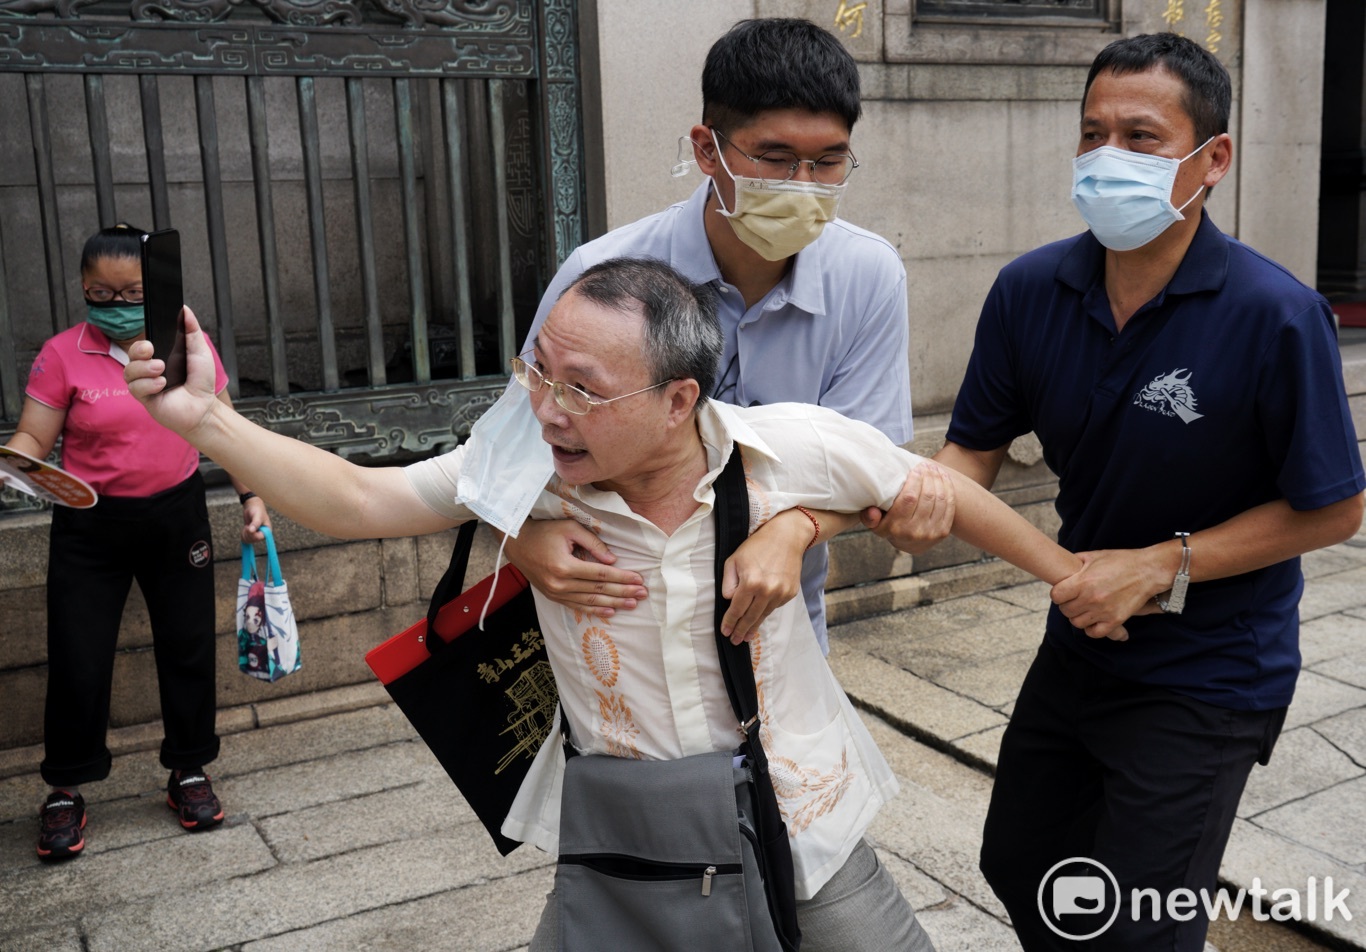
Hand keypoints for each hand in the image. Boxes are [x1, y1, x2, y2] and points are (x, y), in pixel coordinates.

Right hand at [124, 307, 221, 436]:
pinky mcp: (144, 398)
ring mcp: (144, 383)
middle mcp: (148, 368)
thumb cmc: (201, 381)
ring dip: (144, 368)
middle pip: (131, 354)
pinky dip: (147, 384)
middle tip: (151, 350)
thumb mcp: (200, 352)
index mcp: (159, 355)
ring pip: (129, 371)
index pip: (143, 343)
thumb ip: (192, 331)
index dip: (142, 340)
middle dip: (138, 349)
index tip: (150, 339)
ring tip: (161, 370)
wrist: (204, 408)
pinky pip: (135, 388)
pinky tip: (161, 385)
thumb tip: (185, 309)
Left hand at [240, 496, 269, 544]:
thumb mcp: (257, 516)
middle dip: (248, 534)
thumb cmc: (257, 510)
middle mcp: (262, 534)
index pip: (260, 537)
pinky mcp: (251, 535)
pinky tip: (245, 529)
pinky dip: (243, 535)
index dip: (253, 535)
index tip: (248, 528)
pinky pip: (246, 540)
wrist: (252, 507)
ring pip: (249, 541)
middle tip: (247, 526)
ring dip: (245, 534)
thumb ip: (255, 523)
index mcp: (267, 530)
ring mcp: (256, 535)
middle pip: (253, 540)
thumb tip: (251, 531)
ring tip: (246, 527)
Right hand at [502, 519, 646, 618]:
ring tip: (633, 604)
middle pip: (598, 591)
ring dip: (614, 603)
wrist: (517, 544)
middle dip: (623, 592)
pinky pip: (577, 606)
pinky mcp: (553, 596)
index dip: (622, 577)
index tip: (639, 579)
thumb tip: (613, 560)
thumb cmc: (544, 532)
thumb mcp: (569, 528)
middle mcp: (560, 583)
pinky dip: (595, 610)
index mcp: (564, 566)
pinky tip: (610, 611)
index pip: (600, 575)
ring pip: (590, 602)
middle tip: (643, 594)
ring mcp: (555, 593)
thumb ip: (593, 543)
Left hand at [720, 508, 807, 643]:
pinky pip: (774, 607)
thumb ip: (728, 582)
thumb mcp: (734, 560)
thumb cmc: (757, 546)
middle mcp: (767, 590)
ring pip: (764, 615)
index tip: (725, 632)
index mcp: (750, 582)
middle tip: (734, 641)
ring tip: (746, 636)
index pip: (737, 609)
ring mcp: (781, 593)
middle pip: (751, 617)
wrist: (787, 537)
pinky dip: (766, 612)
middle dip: (741, 631)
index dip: (730, 622)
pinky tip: (759, 616)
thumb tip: (729, 600)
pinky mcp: (790, 593)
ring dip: (754, 627)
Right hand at [861, 462, 955, 554]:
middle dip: (928, 477)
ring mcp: (931, 533)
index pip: (909, 498)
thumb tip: (872, 511)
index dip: (915, 480)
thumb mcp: (874, 523)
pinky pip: (949, 507)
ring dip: (939, 480)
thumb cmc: (889, 526)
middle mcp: (915, 532)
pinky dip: (948, 489)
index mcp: (896, 527)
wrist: (909, 544)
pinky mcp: (943, 532)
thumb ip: (869, 517)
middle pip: (926, 497)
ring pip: (939, 500)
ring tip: (935, 469)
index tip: (916, 468)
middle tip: (927, 465)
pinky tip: (944, 478)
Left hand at [1051, 548, 1169, 640]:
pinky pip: (1094, 633)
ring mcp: (1103, 611)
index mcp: (1083, 582)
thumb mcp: (1095, 555)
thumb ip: (1076, 561)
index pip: (1056, 596)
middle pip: (1065, 610)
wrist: (1147, 571)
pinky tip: (1093, 620)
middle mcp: (1091, 598)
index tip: (1064, 591)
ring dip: (1077, 616)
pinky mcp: (1115, 620)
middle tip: (1074, 599)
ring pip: (1077, 623)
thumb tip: (1063, 565)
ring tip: (1084, 609)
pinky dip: (1091, 628)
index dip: (1058, 593)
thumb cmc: (1121, 561)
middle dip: (1067, 604)